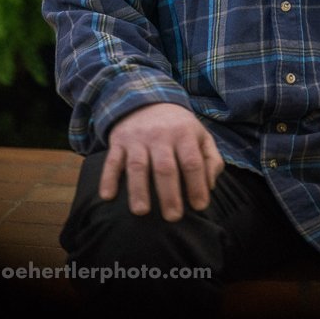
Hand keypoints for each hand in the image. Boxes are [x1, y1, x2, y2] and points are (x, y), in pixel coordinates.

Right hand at [99, 102, 223, 221]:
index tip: (199, 207)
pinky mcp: (118, 142)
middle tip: (173, 217)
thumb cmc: (179, 127)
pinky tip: (108, 197)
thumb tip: (209, 186)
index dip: (196, 185)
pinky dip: (108, 178)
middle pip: (165, 167)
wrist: (147, 101)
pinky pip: (111, 161)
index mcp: (185, 134)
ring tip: (142, 212)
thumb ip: (211, 160)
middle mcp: (161, 136)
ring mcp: (137, 138)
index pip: (192, 162)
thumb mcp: (201, 136)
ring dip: (138, 190)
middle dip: (169, 194)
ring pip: (137, 165)